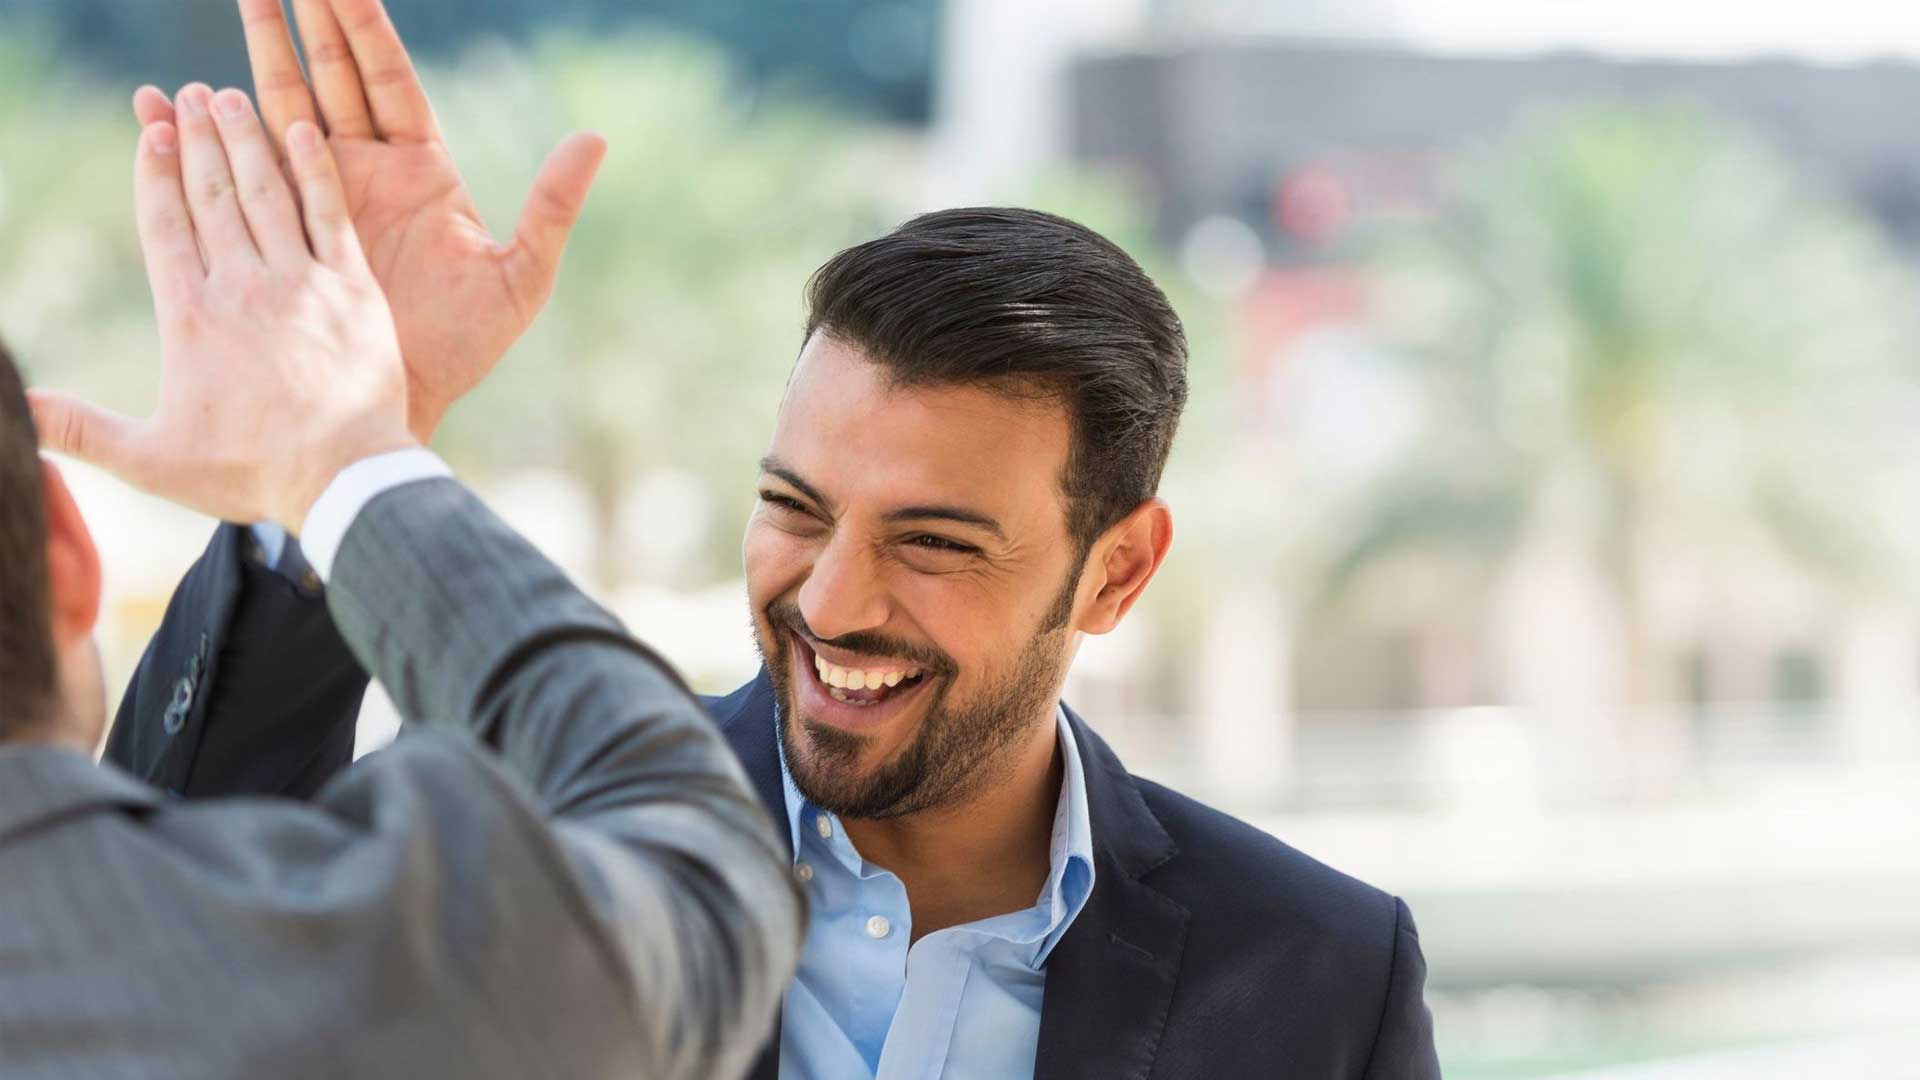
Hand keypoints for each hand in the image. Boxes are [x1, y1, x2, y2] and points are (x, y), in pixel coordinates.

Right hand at [31, 87, 414, 531]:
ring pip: (265, 192)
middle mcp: (242, 286)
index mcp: (191, 317)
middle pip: (212, 195)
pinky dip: (314, 170)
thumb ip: (82, 429)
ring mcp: (300, 282)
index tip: (152, 133)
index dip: (156, 175)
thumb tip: (17, 412)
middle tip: (186, 96)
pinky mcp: (353, 288)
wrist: (343, 478)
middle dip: (196, 140)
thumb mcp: (153, 459)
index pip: (165, 226)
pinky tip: (303, 132)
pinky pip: (330, 215)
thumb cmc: (252, 473)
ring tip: (229, 97)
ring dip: (244, 140)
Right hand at [132, 0, 606, 442]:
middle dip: (304, 20)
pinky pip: (240, 165)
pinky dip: (207, 131)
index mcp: (422, 167)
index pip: (389, 77)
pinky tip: (172, 97)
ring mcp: (319, 191)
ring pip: (282, 106)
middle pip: (331, 76)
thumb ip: (553, 207)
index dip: (364, 27)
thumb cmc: (466, 346)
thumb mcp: (521, 278)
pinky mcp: (280, 223)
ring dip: (256, 56)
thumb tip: (595, 138)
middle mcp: (367, 167)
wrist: (404, 400)